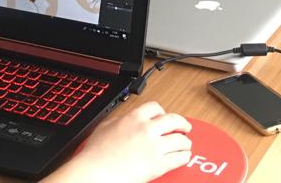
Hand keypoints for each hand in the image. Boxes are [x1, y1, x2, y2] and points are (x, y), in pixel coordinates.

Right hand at [45, 102, 191, 182]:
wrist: (95, 172)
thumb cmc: (95, 154)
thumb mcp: (106, 127)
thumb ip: (120, 121)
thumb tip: (127, 121)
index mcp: (133, 118)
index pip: (156, 107)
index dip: (163, 113)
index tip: (165, 117)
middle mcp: (147, 129)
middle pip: (173, 120)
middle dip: (181, 124)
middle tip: (184, 127)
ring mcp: (154, 146)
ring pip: (180, 139)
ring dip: (185, 141)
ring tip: (186, 144)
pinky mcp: (159, 164)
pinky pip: (179, 158)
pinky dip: (184, 156)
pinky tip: (183, 157)